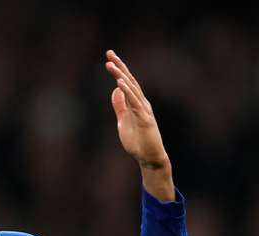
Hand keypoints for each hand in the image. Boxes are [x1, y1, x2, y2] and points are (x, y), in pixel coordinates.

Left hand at [105, 50, 167, 168]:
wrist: (148, 158)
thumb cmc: (138, 141)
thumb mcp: (123, 121)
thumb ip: (120, 106)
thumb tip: (115, 90)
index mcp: (136, 103)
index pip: (127, 82)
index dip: (119, 69)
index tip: (109, 57)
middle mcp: (141, 103)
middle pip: (130, 81)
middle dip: (120, 66)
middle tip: (109, 53)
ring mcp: (144, 110)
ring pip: (132, 89)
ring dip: (121, 76)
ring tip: (112, 65)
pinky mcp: (145, 119)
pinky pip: (135, 103)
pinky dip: (128, 92)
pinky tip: (120, 83)